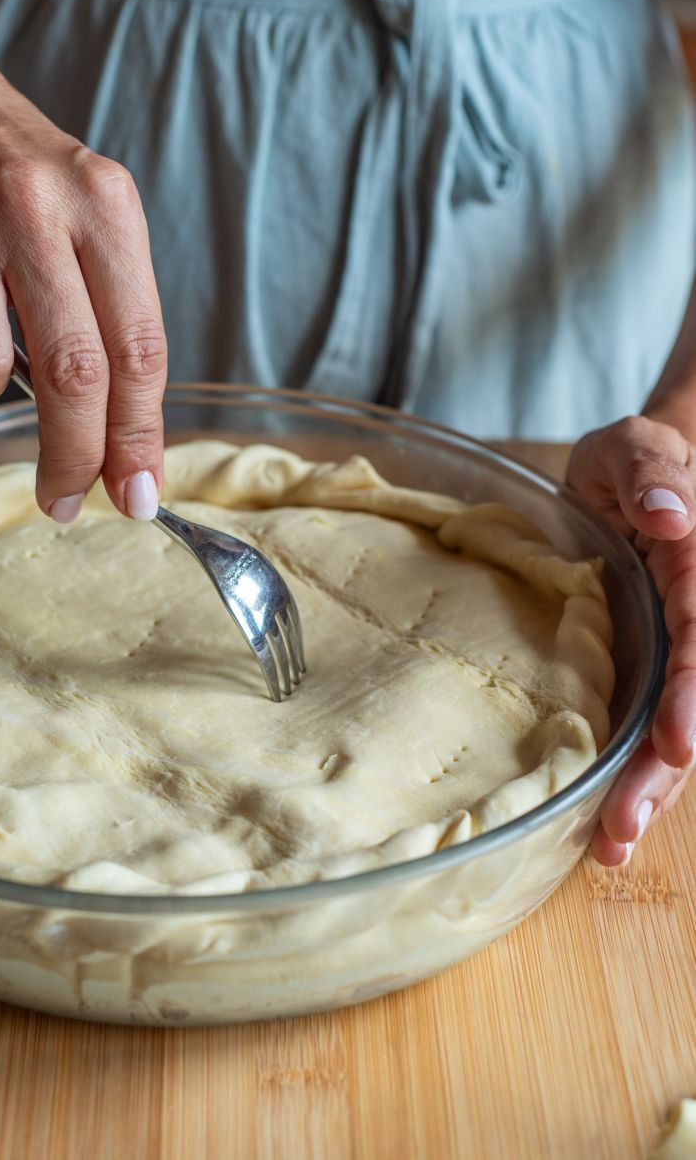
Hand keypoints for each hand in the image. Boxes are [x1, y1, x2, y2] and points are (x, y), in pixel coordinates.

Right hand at [0, 29, 165, 522]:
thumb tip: (124, 450)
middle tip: (66, 499)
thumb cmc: (16, 179)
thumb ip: (111, 324)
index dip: (140, 435)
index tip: (137, 495)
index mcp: (104, 205)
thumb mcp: (88, 223)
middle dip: (74, 456)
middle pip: (74, 372)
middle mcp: (33, 201)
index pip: (140, 347)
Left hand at [567, 415, 695, 865]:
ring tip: (609, 846)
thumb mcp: (632, 445)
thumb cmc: (631, 459)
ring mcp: (675, 650)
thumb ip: (649, 467)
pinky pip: (650, 726)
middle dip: (666, 770)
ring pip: (675, 729)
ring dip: (649, 789)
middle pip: (694, 701)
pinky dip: (634, 772)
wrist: (632, 474)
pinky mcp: (649, 669)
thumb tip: (671, 511)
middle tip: (622, 827)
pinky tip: (605, 824)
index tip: (680, 743)